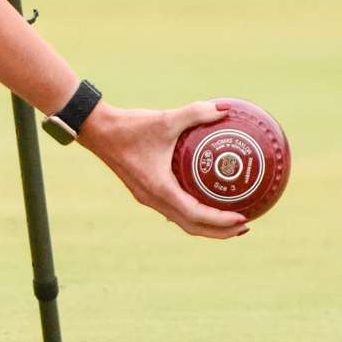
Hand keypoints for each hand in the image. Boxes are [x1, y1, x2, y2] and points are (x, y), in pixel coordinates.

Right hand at [77, 101, 248, 239]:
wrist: (96, 129)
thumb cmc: (129, 126)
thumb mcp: (164, 119)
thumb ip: (194, 113)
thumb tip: (224, 109)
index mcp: (160, 188)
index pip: (196, 216)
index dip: (221, 222)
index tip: (243, 219)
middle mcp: (153, 199)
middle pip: (191, 227)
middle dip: (219, 232)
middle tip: (244, 225)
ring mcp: (147, 197)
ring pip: (181, 220)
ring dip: (205, 225)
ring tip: (229, 219)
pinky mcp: (143, 191)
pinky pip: (172, 209)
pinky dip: (191, 212)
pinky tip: (201, 197)